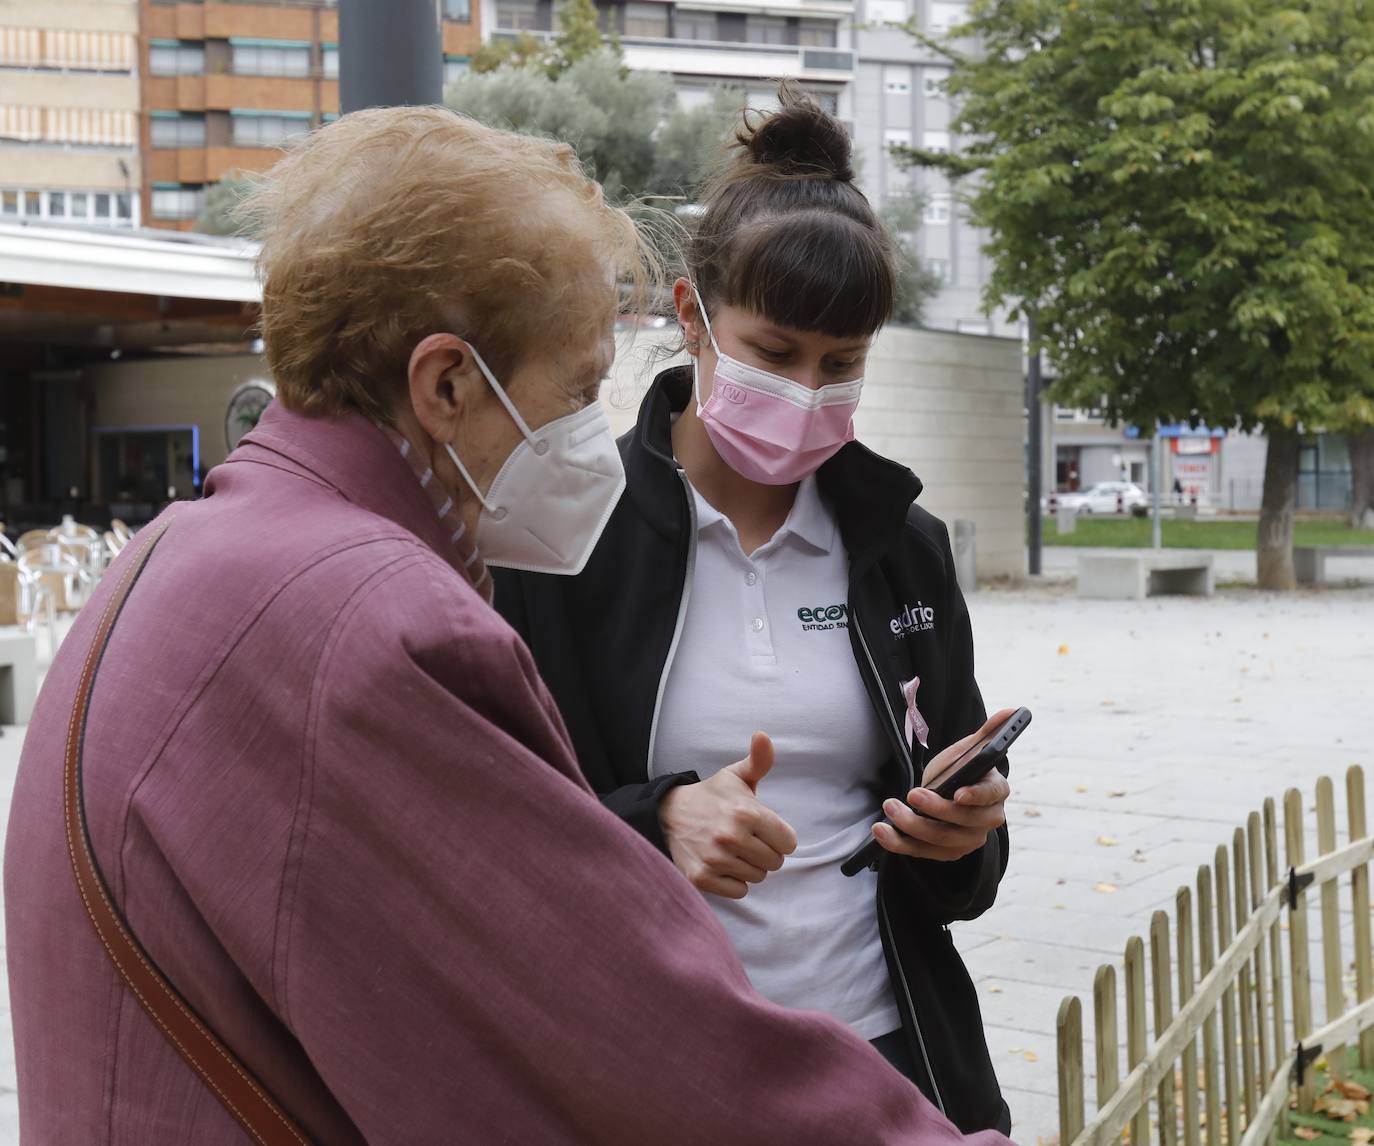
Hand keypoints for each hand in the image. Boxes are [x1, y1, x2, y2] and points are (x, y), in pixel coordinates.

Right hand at [658, 732, 797, 899]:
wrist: (669, 813)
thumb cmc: (712, 796)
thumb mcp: (736, 775)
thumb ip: (759, 760)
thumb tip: (763, 735)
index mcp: (746, 812)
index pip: (788, 842)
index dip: (779, 836)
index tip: (763, 829)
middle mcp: (732, 836)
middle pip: (775, 862)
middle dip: (765, 852)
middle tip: (747, 839)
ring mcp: (716, 859)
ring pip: (757, 877)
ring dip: (749, 866)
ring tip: (733, 849)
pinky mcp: (702, 877)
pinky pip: (739, 891)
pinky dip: (734, 881)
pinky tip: (723, 863)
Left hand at [871, 708, 1014, 862]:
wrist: (946, 794)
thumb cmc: (960, 771)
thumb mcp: (970, 750)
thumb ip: (989, 733)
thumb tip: (1010, 711)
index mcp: (996, 792)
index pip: (991, 796)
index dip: (976, 796)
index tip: (957, 793)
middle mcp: (986, 820)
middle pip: (964, 822)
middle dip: (936, 809)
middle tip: (912, 793)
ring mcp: (967, 840)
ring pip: (941, 840)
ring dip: (912, 826)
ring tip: (890, 807)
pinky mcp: (946, 853)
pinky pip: (922, 852)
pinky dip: (899, 844)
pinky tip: (882, 831)